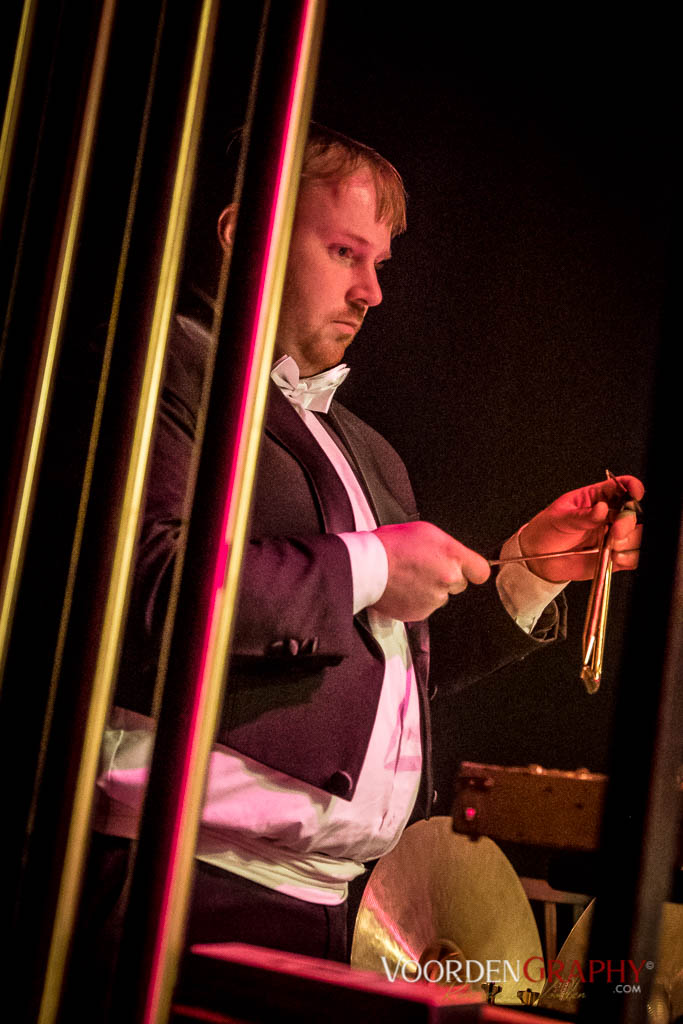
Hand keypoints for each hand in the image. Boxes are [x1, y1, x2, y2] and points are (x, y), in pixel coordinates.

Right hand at [371, 521, 490, 620]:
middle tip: (425, 569)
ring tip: (409, 578)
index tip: (467, 569)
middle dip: (446, 578)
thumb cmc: (391, 544)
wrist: (366, 567)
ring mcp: (434, 598)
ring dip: (429, 590)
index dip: (473, 570)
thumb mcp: (425, 531)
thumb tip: (453, 556)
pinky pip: (424, 608)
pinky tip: (403, 589)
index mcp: (452, 556)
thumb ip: (446, 547)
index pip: (481, 571)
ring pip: (440, 597)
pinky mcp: (420, 613)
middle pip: (459, 584)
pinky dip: (416, 601)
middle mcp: (448, 579)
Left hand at [519, 475, 643, 581]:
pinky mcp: (614, 556)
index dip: (631, 487)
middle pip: (632, 514)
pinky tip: (614, 557)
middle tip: (615, 531)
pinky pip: (633, 558)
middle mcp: (608, 517)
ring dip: (630, 542)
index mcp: (596, 499)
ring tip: (612, 547)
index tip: (635, 493)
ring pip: (637, 536)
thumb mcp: (560, 518)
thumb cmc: (546, 531)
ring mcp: (612, 537)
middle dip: (628, 522)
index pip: (620, 487)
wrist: (538, 559)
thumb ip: (582, 516)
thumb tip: (601, 508)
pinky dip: (628, 558)